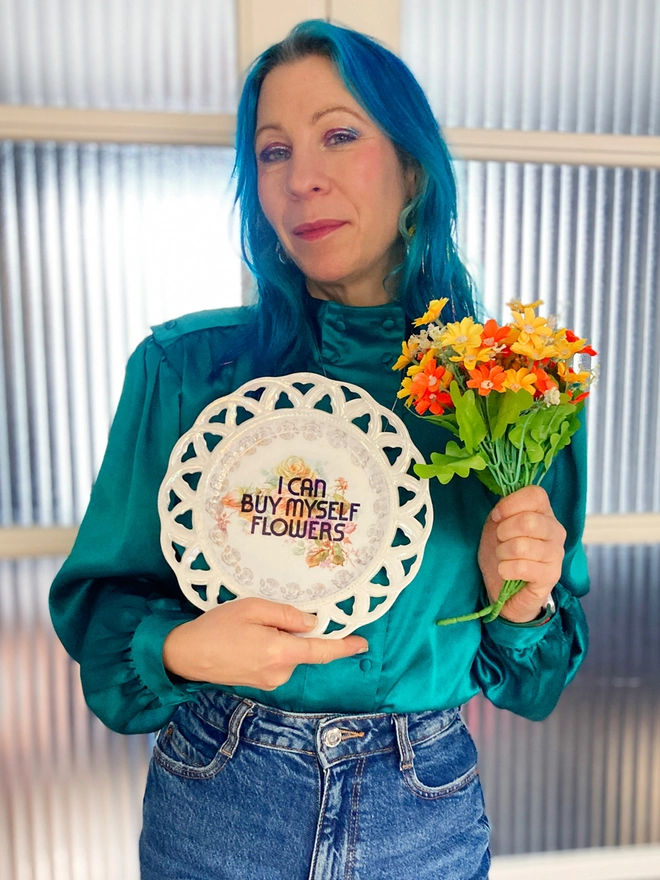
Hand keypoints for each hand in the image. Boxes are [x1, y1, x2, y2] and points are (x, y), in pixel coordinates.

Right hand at [162, 597, 367, 689]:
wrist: (186, 655)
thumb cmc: (217, 627)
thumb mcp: (252, 608)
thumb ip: (286, 614)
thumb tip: (312, 622)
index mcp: (281, 652)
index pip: (322, 651)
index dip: (344, 647)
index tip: (363, 643)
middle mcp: (280, 672)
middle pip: (305, 649)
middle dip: (297, 632)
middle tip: (267, 616)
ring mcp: (270, 681)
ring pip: (290, 655)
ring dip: (282, 640)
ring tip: (251, 628)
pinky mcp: (261, 683)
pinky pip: (278, 662)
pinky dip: (274, 648)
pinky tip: (250, 639)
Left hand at [478, 485, 565, 622]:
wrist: (507, 591)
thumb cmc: (504, 554)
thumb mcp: (497, 526)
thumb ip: (503, 511)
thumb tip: (501, 509)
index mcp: (544, 513)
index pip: (535, 494)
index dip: (511, 503)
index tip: (497, 516)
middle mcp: (556, 530)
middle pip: (527, 521)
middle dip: (503, 532)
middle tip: (501, 541)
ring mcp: (556, 554)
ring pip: (521, 546)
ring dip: (503, 553)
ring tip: (504, 558)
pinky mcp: (551, 576)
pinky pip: (521, 567)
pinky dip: (506, 569)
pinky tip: (508, 572)